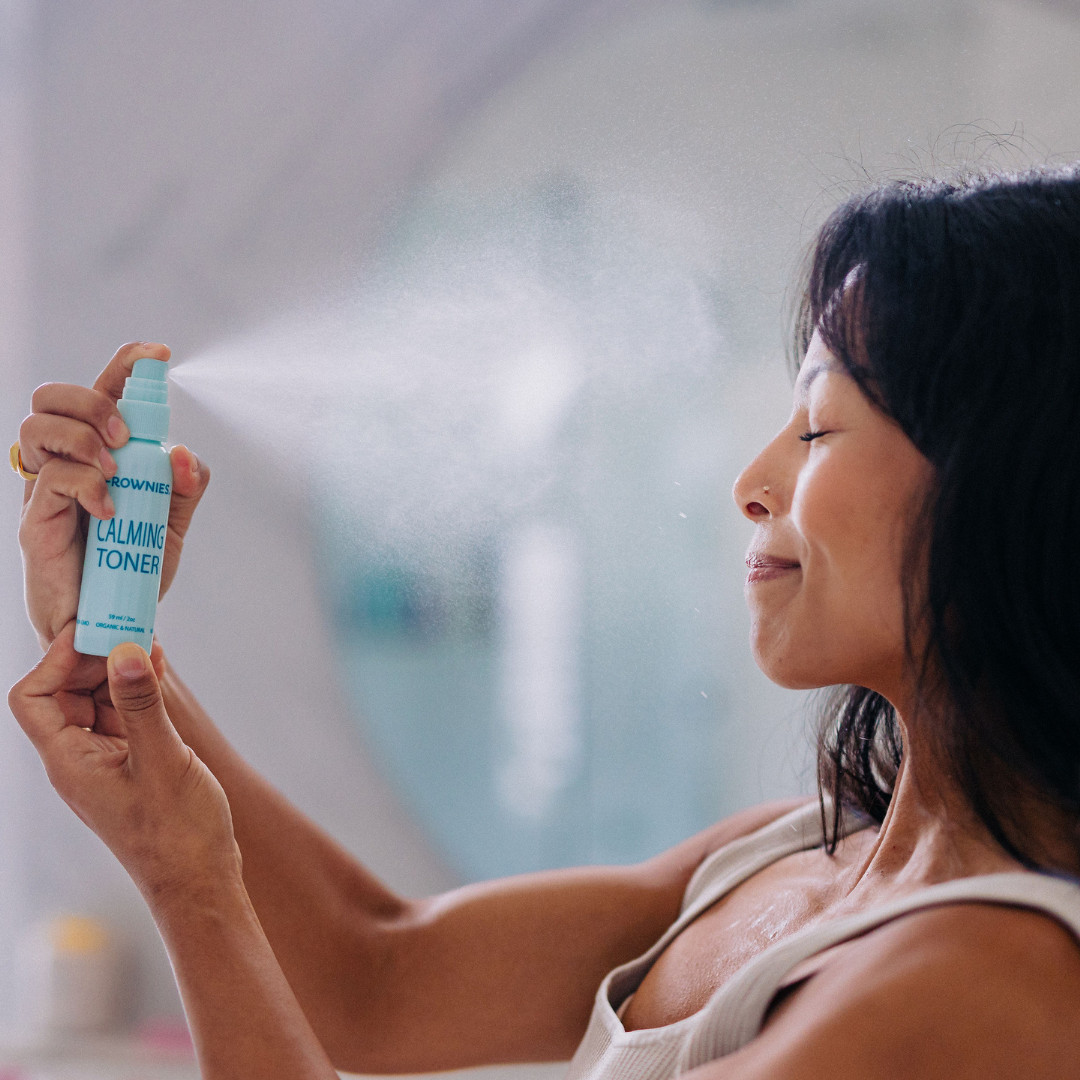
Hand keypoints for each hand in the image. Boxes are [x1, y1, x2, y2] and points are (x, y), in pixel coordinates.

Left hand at [7, 624, 240, 901]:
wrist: (199, 882)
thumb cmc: (178, 833)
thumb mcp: (162, 760)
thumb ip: (140, 704)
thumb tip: (124, 650)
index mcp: (70, 762)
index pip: (34, 698)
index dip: (56, 660)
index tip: (95, 632)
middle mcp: (79, 760)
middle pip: (63, 693)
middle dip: (90, 658)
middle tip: (126, 627)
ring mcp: (106, 762)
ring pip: (95, 702)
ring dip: (117, 670)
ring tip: (148, 640)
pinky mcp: (133, 764)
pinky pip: (123, 716)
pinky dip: (136, 690)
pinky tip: (158, 669)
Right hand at [17, 342, 210, 647]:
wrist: (109, 625)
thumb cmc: (131, 568)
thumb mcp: (171, 523)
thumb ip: (183, 486)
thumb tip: (184, 453)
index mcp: (96, 454)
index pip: (101, 394)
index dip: (124, 365)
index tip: (157, 353)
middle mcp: (63, 463)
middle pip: (51, 396)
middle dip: (93, 399)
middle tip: (125, 436)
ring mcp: (43, 490)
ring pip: (38, 426)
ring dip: (84, 438)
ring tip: (115, 472)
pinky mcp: (35, 521)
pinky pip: (50, 479)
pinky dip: (87, 485)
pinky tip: (109, 509)